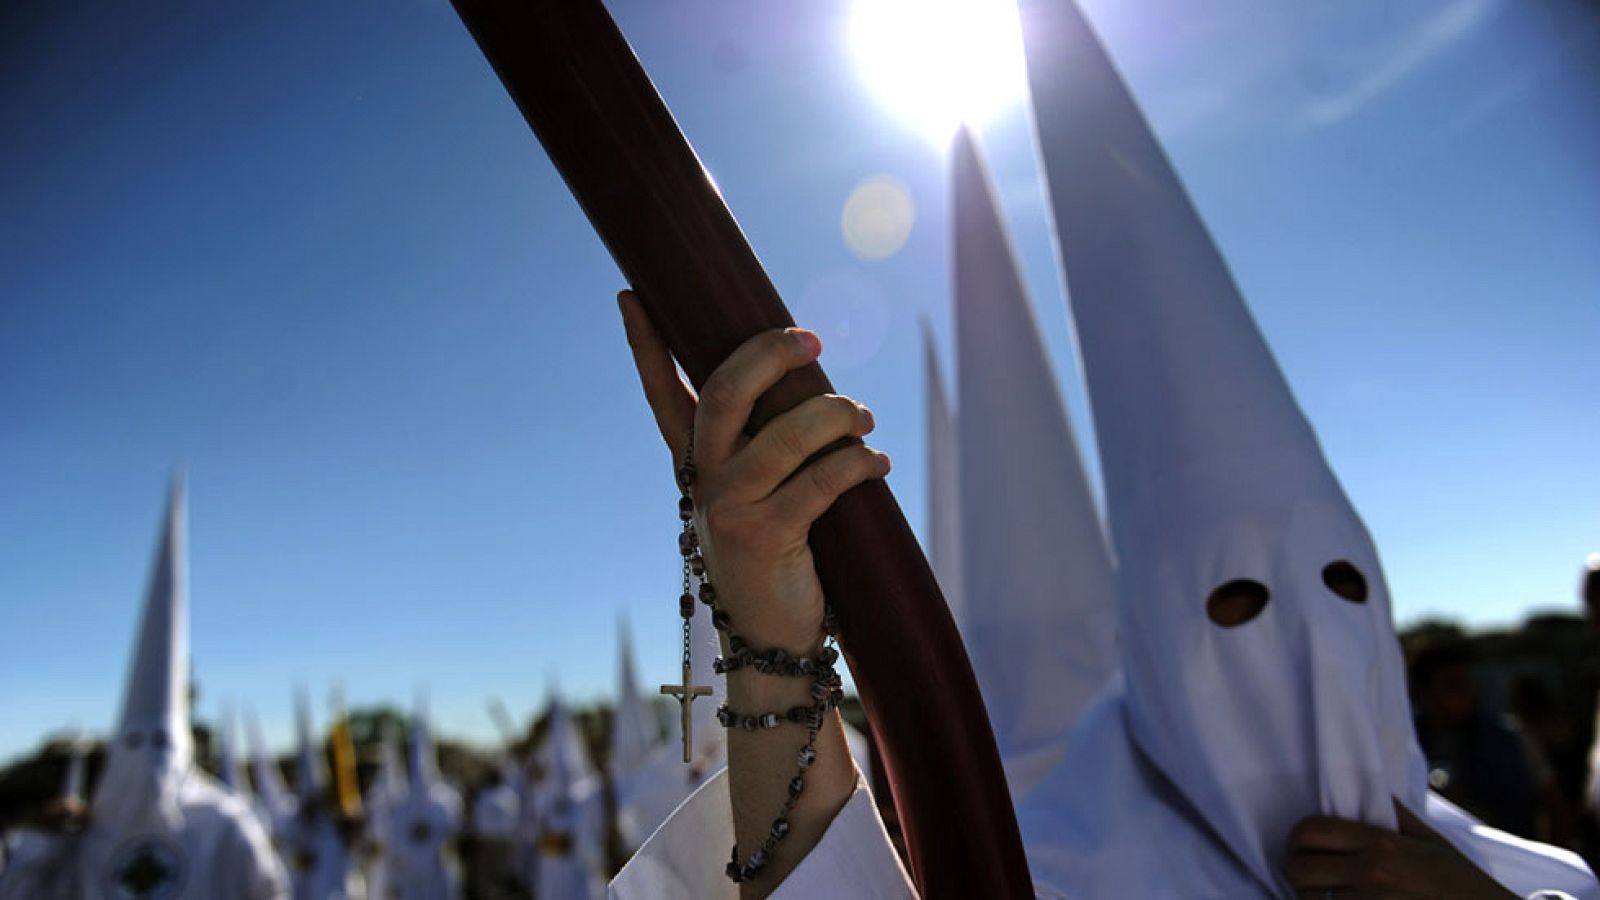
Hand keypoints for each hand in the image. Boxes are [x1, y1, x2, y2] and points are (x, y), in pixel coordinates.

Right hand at [620, 290, 882, 894]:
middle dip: (768, 355)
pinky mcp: (767, 537)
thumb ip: (766, 447)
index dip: (646, 346)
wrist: (772, 645)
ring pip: (782, 435)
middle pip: (725, 394)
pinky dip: (856, 465)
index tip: (632, 295)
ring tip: (864, 417)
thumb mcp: (758, 498)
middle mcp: (704, 483)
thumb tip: (810, 381)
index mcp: (696, 467)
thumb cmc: (777, 561)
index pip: (663, 396)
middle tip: (811, 341)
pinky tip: (876, 466)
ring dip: (834, 415)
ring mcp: (730, 510)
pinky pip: (820, 483)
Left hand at [1285, 800, 1515, 898]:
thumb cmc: (1460, 884)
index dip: (1298, 840)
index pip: (1310, 831)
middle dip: (1299, 874)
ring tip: (1329, 896)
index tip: (1305, 849)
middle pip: (1299, 869)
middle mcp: (1373, 873)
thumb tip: (1369, 788)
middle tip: (1312, 878)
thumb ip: (1394, 815)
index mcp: (1383, 844)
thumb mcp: (1431, 841)